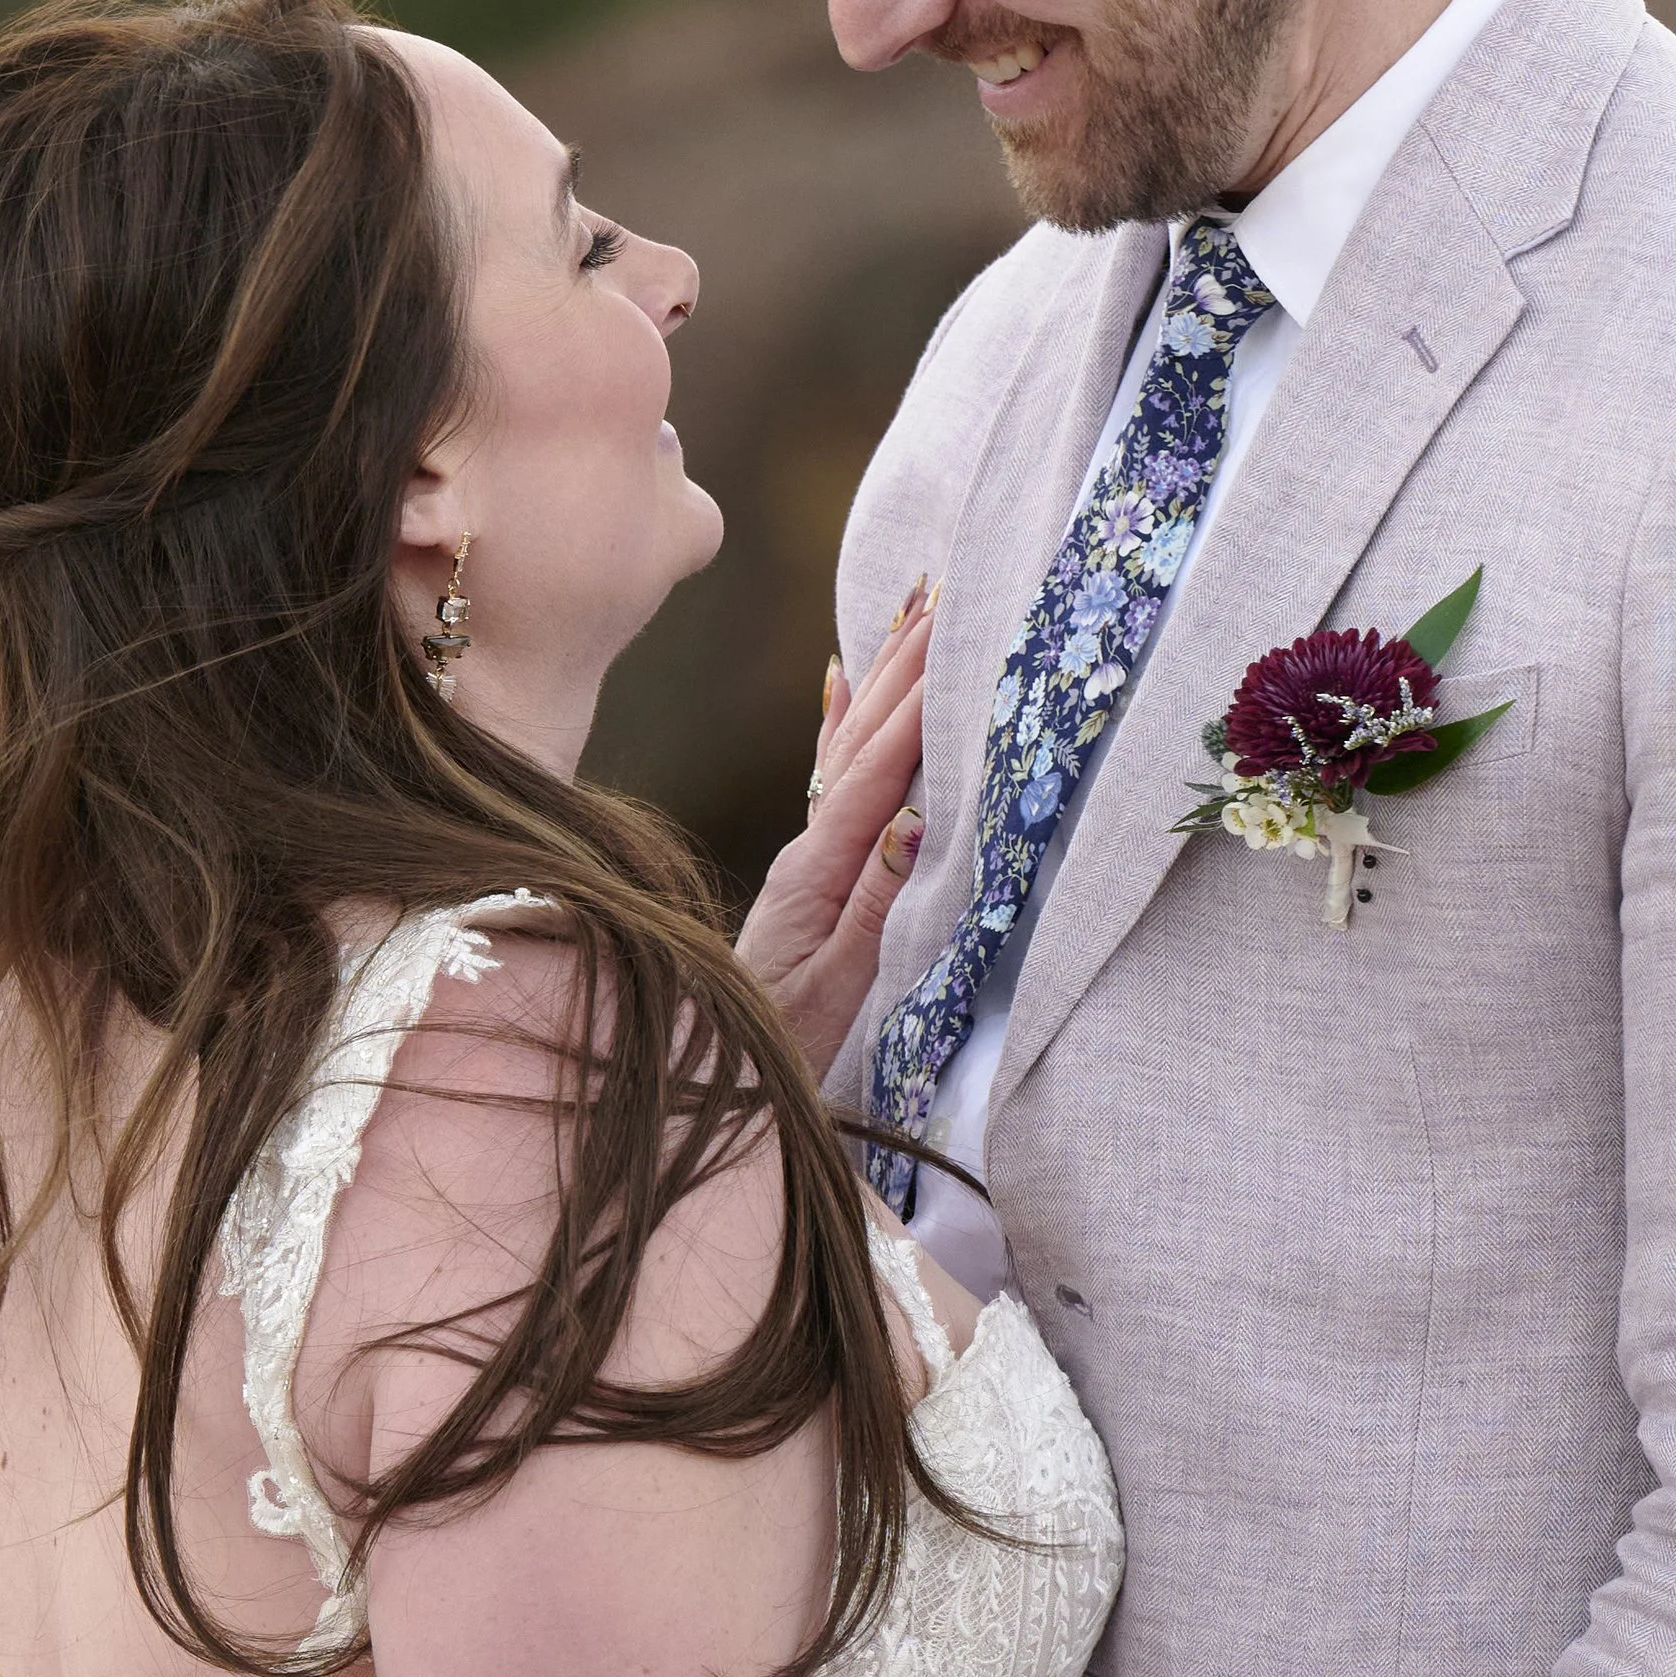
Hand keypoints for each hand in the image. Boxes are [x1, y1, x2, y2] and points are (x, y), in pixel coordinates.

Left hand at [736, 584, 931, 1077]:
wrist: (722, 1085)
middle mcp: (807, 850)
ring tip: (912, 609)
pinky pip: (831, 776)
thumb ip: (877, 906)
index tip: (954, 636)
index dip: (916, 704)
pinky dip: (842, 720)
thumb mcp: (843, 992)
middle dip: (903, 665)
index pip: (874, 771)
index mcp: (818, 871)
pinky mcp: (810, 875)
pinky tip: (843, 677)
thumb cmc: (790, 1051)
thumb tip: (912, 819)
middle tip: (945, 591)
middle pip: (858, 737)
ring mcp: (806, 858)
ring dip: (882, 676)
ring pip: (846, 745)